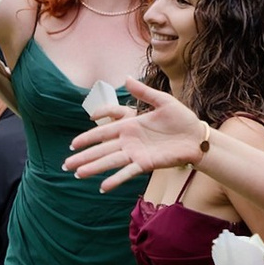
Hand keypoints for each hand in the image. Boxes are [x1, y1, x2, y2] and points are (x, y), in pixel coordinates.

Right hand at [66, 86, 196, 191]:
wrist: (198, 136)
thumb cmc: (181, 118)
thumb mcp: (163, 101)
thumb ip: (144, 92)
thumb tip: (126, 77)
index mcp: (130, 125)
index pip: (103, 132)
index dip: (88, 138)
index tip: (73, 144)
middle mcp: (129, 141)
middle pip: (102, 150)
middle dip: (84, 157)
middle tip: (66, 165)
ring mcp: (137, 153)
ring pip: (110, 161)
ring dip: (94, 168)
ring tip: (78, 174)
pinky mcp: (147, 164)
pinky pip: (128, 172)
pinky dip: (115, 179)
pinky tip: (103, 187)